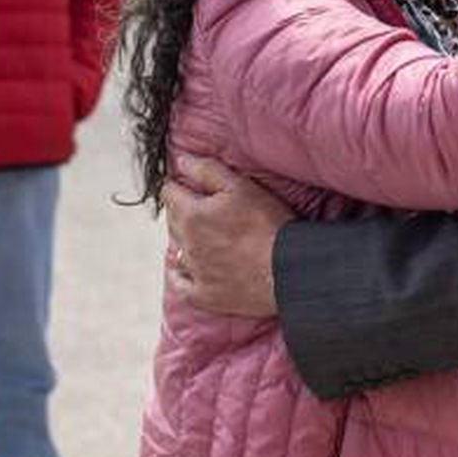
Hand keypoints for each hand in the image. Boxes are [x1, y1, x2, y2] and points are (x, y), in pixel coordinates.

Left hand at [162, 155, 289, 316]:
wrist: (287, 270)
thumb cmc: (267, 225)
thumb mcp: (240, 186)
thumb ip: (207, 170)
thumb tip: (182, 161)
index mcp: (192, 215)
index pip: (170, 193)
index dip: (179, 185)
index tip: (186, 185)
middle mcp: (187, 244)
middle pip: (172, 221)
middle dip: (182, 210)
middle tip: (199, 206)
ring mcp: (195, 271)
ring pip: (176, 251)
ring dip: (184, 240)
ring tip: (200, 234)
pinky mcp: (204, 295)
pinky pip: (181, 284)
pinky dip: (180, 274)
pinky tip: (185, 268)